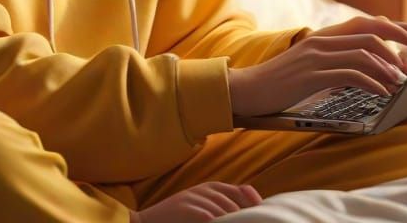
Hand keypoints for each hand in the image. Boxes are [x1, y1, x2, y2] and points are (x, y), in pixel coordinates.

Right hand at [129, 182, 261, 221]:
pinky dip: (219, 222)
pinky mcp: (187, 209)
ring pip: (224, 211)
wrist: (145, 222)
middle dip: (245, 215)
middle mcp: (203, 190)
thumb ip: (220, 204)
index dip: (252, 202)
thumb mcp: (199, 205)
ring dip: (233, 220)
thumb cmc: (176, 218)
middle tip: (256, 222)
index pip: (239, 191)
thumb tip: (251, 206)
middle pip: (234, 203)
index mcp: (209, 187)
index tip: (261, 212)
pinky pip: (210, 217)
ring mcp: (194, 199)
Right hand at [226, 15, 406, 117]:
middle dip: (404, 43)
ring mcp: (315, 56)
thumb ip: (339, 61)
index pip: (371, 23)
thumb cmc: (282, 83)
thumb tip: (376, 68)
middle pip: (373, 32)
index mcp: (326, 36)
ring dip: (389, 67)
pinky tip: (383, 92)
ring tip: (404, 82)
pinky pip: (349, 74)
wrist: (247, 90)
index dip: (400, 30)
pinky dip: (371, 82)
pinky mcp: (310, 74)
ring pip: (364, 52)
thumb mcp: (313, 67)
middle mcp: (323, 40)